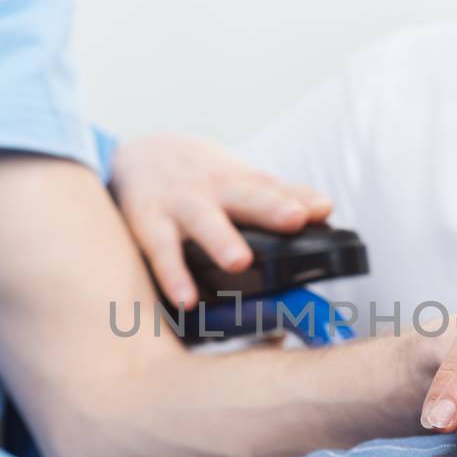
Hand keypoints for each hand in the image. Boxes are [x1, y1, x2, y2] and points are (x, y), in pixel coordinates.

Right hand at [110, 134, 332, 308]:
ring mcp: (179, 205)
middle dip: (269, 207)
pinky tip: (187, 299)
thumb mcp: (236, 178)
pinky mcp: (147, 225)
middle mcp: (212, 189)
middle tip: (294, 219)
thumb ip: (278, 195)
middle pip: (244, 196)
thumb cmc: (196, 177)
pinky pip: (160, 252)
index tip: (320, 209)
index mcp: (238, 181)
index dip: (297, 198)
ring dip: (220, 240)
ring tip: (239, 261)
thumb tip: (324, 208)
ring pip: (202, 221)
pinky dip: (172, 275)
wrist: (131, 157)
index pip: (273, 188)